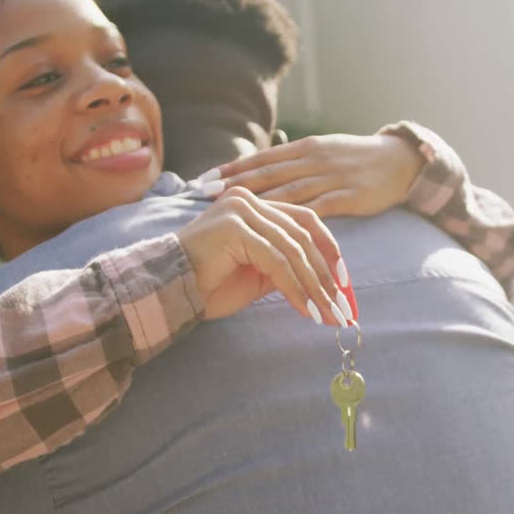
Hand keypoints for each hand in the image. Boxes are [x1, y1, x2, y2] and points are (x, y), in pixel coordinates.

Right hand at [176, 187, 350, 324]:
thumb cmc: (208, 285)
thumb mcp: (258, 274)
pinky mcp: (235, 227)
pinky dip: (295, 288)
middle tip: (342, 305)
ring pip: (292, 249)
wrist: (168, 293)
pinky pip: (276, 261)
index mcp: (253, 204)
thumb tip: (324, 279)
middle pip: (302, 235)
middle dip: (326, 274)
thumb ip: (286, 266)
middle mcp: (248, 200)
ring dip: (314, 285)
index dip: (329, 249)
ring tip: (328, 313)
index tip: (344, 281)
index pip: (304, 220)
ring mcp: (240, 210)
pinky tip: (305, 310)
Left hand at [206, 133, 422, 217]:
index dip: (231, 169)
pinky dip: (292, 218)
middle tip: (203, 194)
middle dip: (233, 184)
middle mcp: (313, 159)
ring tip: (229, 211)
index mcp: (305, 148)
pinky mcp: (348, 197)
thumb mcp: (324, 152)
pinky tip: (273, 228)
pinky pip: (316, 209)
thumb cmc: (358, 160)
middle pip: (266, 173)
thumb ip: (295, 162)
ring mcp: (330, 178)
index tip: (203, 179)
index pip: (261, 159)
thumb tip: (262, 169)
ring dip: (256, 202)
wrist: (400, 161)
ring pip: (286, 191)